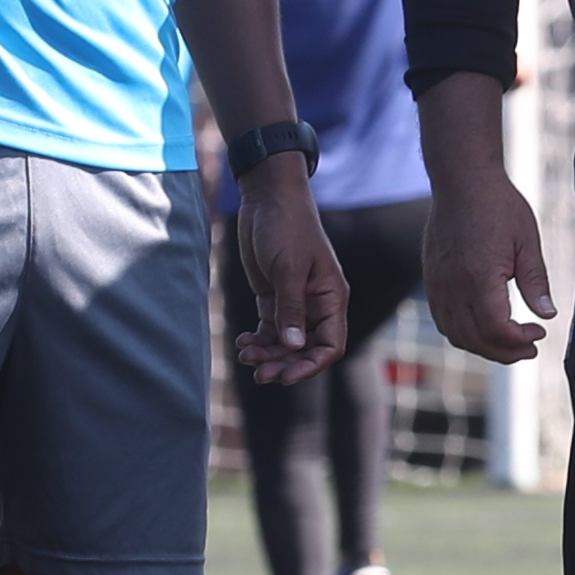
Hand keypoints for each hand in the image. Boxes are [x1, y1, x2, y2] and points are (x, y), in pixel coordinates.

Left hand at [228, 162, 343, 384]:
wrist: (267, 198)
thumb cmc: (286, 228)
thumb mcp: (289, 268)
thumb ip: (291, 308)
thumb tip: (295, 346)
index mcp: (331, 298)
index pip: (330, 345)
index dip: (311, 365)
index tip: (286, 376)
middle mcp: (316, 304)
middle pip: (305, 349)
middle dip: (284, 363)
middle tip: (259, 372)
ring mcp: (294, 301)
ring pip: (285, 341)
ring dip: (268, 353)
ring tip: (245, 354)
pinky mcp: (273, 295)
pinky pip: (269, 328)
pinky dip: (258, 339)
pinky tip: (243, 342)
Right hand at [423, 150, 558, 364]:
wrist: (461, 180)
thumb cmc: (498, 205)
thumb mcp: (527, 241)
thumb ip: (536, 282)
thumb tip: (547, 316)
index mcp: (480, 276)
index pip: (497, 329)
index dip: (519, 341)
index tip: (539, 333)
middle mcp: (454, 285)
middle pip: (476, 340)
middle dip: (505, 352)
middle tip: (529, 348)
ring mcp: (438, 284)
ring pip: (456, 335)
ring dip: (483, 346)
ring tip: (509, 342)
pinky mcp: (432, 280)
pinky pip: (443, 320)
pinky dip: (464, 333)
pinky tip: (484, 326)